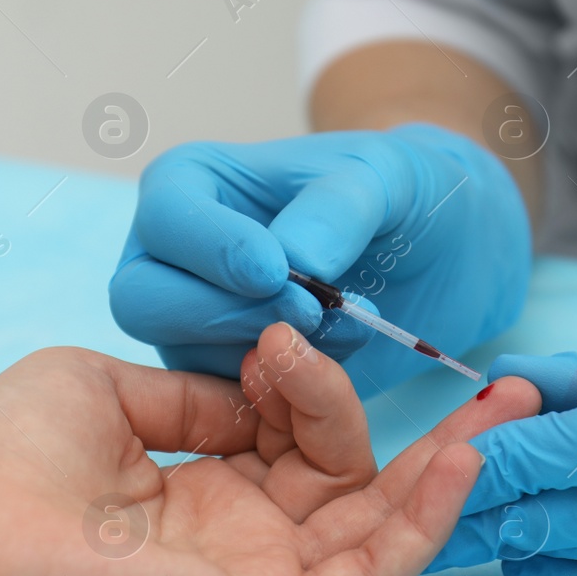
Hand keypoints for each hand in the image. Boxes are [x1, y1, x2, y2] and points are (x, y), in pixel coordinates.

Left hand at [0, 323, 539, 575]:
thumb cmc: (7, 452)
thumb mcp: (110, 389)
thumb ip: (197, 392)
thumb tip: (255, 379)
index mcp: (202, 487)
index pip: (301, 440)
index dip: (319, 386)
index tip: (284, 332)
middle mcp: (239, 535)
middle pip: (360, 483)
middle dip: (434, 433)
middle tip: (503, 384)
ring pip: (379, 527)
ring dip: (448, 468)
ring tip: (504, 408)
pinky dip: (422, 522)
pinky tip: (460, 457)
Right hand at [107, 123, 530, 391]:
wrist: (432, 248)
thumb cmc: (393, 191)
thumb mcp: (383, 177)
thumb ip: (338, 206)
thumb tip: (296, 260)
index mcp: (190, 184)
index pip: (166, 219)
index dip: (213, 249)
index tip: (277, 270)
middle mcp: (172, 256)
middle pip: (144, 300)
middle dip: (225, 314)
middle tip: (310, 311)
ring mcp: (192, 322)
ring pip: (184, 358)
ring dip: (267, 355)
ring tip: (344, 324)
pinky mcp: (224, 375)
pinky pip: (230, 399)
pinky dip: (288, 389)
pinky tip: (342, 354)